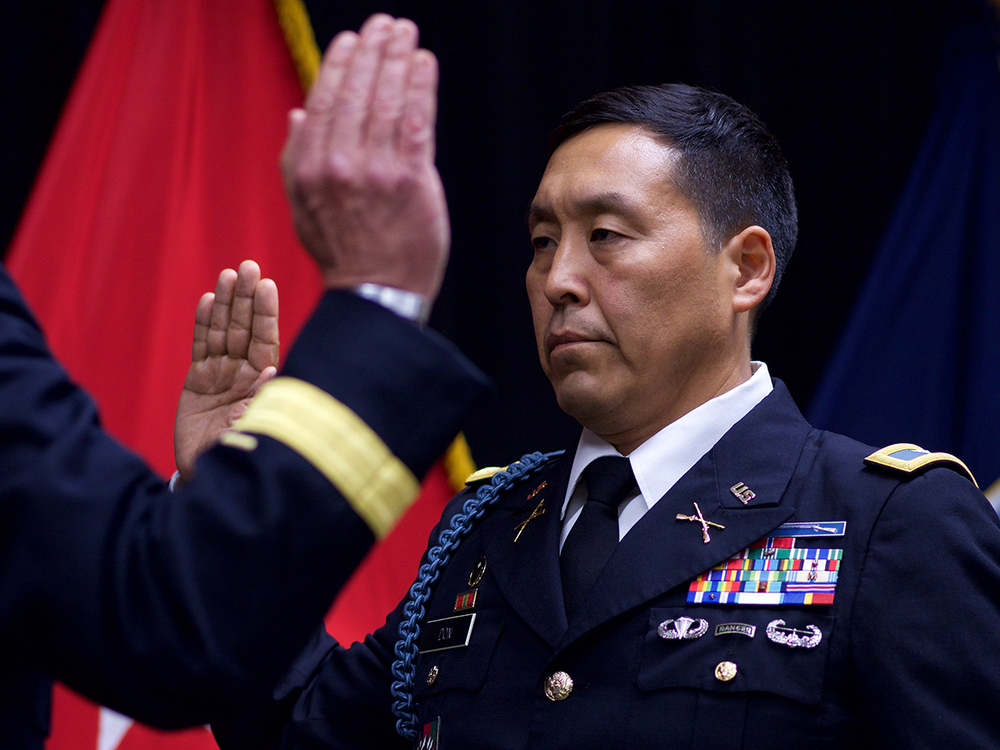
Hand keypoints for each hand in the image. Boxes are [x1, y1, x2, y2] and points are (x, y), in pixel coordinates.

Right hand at [174, 260, 278, 481]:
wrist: (210, 478)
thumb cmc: (242, 456)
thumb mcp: (256, 430)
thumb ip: (262, 401)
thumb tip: (271, 372)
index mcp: (264, 382)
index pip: (266, 340)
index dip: (266, 312)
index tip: (267, 284)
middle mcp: (244, 374)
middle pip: (245, 328)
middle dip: (247, 297)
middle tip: (248, 265)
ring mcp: (220, 375)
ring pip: (223, 331)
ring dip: (226, 303)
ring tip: (229, 274)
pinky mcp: (197, 381)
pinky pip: (201, 346)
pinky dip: (203, 324)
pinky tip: (209, 300)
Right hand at [281, 14, 448, 301]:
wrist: (376, 294)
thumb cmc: (343, 252)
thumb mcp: (302, 208)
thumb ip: (297, 157)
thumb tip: (299, 112)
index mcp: (308, 168)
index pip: (324, 101)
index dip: (340, 65)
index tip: (352, 40)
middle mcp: (338, 165)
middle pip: (356, 92)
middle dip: (373, 50)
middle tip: (386, 24)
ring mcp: (375, 171)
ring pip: (386, 100)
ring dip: (398, 58)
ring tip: (406, 33)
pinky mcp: (411, 180)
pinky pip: (416, 121)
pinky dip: (420, 86)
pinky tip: (424, 63)